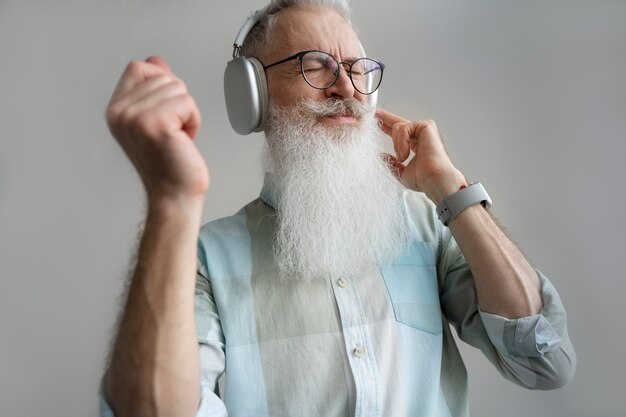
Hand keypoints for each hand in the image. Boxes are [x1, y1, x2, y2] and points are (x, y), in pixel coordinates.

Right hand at [106, 56, 208, 200]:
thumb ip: (153, 88)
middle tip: (172, 131)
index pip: (139, 68)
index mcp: (115, 110)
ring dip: (187, 113)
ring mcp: (135, 117)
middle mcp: (120, 113)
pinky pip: (187, 103)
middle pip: (163, 77)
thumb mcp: (156, 118)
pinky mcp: (155, 123)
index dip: (161, 81)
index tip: (167, 110)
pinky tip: (183, 139)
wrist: (173, 194)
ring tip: (176, 136)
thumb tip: (156, 62)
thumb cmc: (168, 162)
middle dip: (178, 102)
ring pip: (178, 88)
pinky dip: (193, 121)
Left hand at [377, 109, 466, 204]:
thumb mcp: (402, 173)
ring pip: (398, 128)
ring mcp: (425, 130)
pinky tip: (405, 154)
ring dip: (397, 145)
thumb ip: (392, 164)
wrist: (434, 179)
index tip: (377, 121)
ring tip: (403, 158)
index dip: (388, 127)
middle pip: (400, 123)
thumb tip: (382, 156)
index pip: (400, 134)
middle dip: (386, 119)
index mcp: (417, 145)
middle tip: (376, 112)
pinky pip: (403, 128)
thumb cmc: (423, 179)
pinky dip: (401, 142)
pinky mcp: (426, 125)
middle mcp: (421, 136)